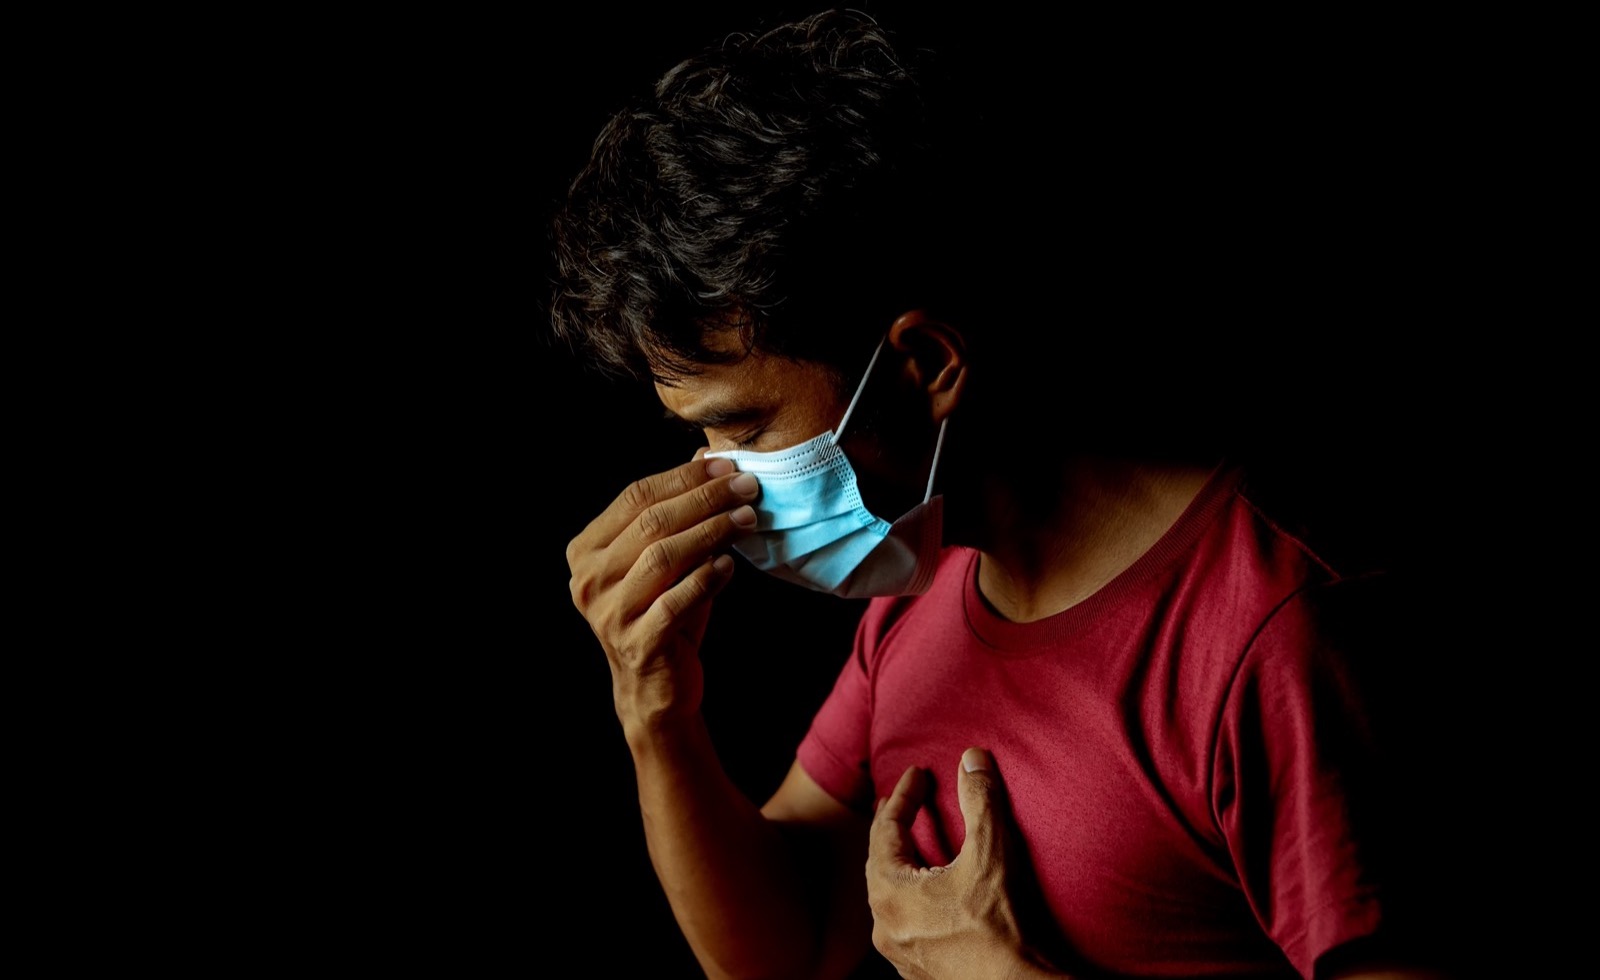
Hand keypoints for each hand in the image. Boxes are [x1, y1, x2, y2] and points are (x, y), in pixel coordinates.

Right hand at [565, 452, 760, 733]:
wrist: (656, 689)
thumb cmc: (664, 614)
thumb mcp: (668, 560)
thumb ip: (679, 513)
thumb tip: (706, 457)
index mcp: (587, 550)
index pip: (635, 497)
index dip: (683, 477)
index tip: (726, 466)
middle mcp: (589, 580)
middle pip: (650, 522)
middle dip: (704, 498)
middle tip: (746, 487)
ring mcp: (609, 614)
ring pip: (662, 556)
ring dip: (711, 531)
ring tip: (747, 519)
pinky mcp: (637, 644)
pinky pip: (675, 601)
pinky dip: (706, 579)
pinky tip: (730, 564)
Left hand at [867, 748, 1063, 979]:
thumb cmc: (1001, 925)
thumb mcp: (992, 853)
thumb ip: (980, 801)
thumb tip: (972, 758)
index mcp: (891, 893)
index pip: (885, 829)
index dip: (902, 796)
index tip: (917, 773)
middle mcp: (884, 924)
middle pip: (878, 862)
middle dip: (892, 828)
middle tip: (902, 803)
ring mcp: (898, 951)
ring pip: (887, 895)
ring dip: (898, 864)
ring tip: (910, 844)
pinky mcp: (916, 968)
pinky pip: (901, 921)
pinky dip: (909, 896)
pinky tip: (925, 893)